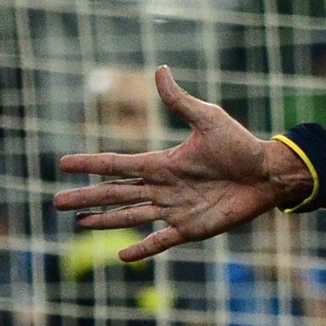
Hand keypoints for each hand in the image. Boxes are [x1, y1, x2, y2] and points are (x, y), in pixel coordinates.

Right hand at [53, 67, 312, 261]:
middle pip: (116, 193)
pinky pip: (162, 240)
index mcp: (162, 163)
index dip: (91, 164)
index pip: (118, 164)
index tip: (64, 163)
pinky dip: (143, 248)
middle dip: (87, 197)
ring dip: (105, 221)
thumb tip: (159, 69)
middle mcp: (163, 187)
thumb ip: (180, 101)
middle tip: (57, 202)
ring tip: (80, 222)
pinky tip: (122, 255)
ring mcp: (175, 209)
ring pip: (131, 216)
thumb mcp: (208, 120)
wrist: (268, 174)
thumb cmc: (241, 145)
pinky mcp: (192, 228)